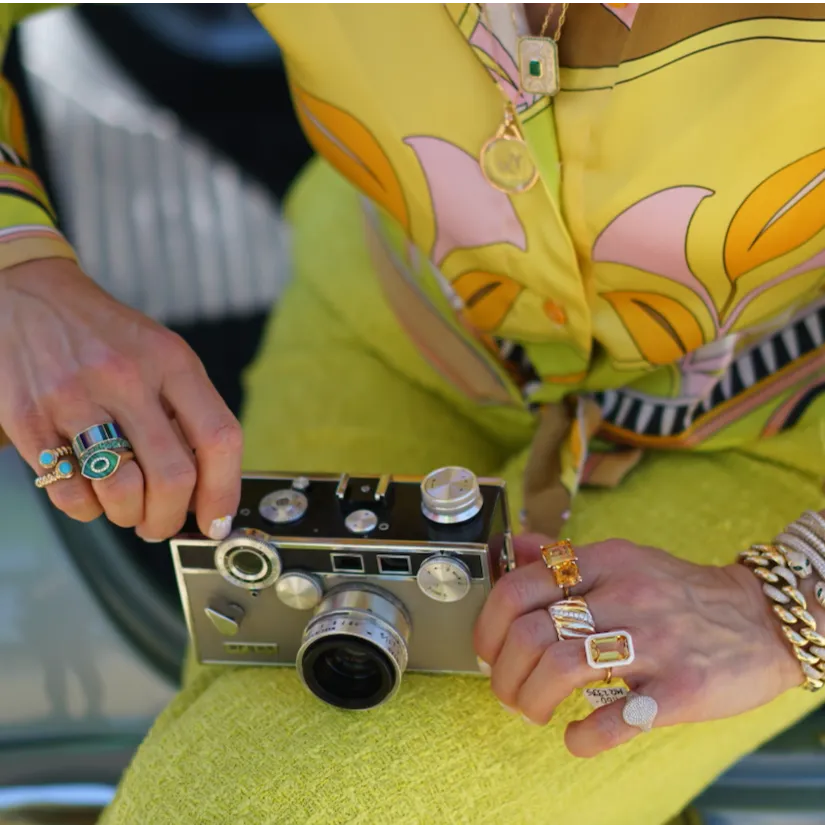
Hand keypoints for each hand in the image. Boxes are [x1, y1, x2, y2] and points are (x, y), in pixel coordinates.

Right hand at [0, 258, 241, 539]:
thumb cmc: (104, 335)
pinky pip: (70, 492)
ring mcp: (75, 398)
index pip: (220, 437)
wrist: (26, 294)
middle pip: (173, 477)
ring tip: (127, 508)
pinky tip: (90, 492)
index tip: (218, 521)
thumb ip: (188, 410)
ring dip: (129, 517)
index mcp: (172, 361)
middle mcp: (127, 377)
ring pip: (122, 491)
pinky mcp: (29, 418)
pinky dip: (87, 509)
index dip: (225, 492)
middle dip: (170, 518)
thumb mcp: (161, 353)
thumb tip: (209, 486)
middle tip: (162, 524)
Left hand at [474, 534, 807, 757]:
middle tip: (507, 691)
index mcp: (604, 561)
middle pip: (532, 633)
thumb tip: (516, 548)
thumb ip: (566, 557)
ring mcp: (654, 641)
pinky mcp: (681, 688)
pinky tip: (575, 737)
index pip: (519, 587)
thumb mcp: (623, 557)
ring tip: (533, 712)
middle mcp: (624, 595)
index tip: (487, 652)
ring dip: (531, 700)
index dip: (489, 626)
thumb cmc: (679, 593)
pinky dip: (583, 735)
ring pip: (562, 667)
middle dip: (503, 672)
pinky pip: (617, 718)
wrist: (761, 618)